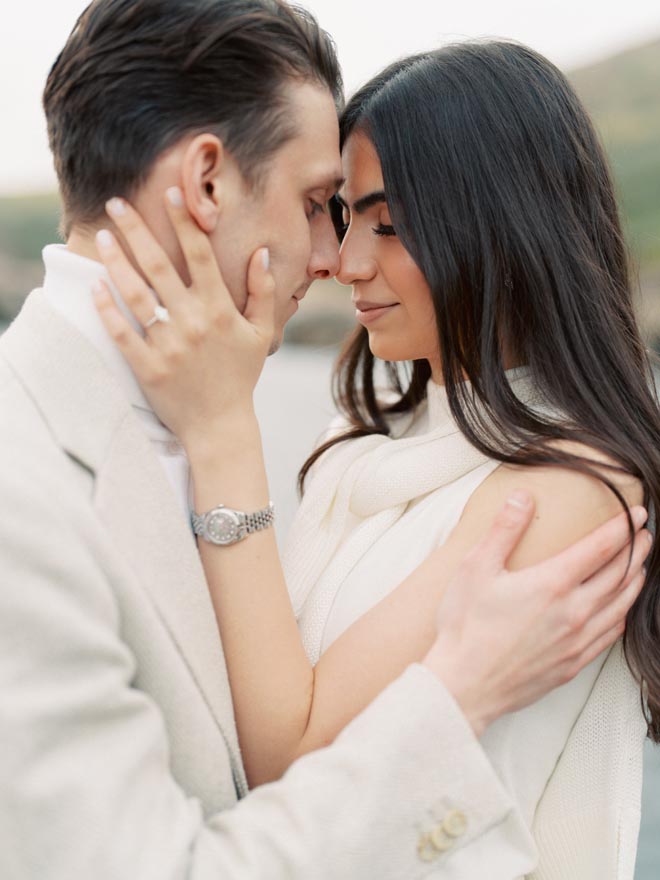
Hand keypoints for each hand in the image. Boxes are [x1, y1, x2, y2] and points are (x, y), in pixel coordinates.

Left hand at [92, 189, 274, 444]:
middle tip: (116, 203)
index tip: (172, 192)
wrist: (220, 425)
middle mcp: (193, 322)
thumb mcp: (260, 333)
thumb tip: (261, 252)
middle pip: (158, 266)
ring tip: (101, 237)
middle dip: (136, 230)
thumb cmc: (240, 377)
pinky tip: (95, 287)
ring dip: (115, 262)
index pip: (200, 255)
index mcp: (219, 310)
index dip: (185, 222)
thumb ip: (263, 291)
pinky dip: (106, 309)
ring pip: (135, 295)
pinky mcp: (148, 367)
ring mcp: (168, 345)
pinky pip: (122, 333)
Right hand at [423, 492, 649, 734]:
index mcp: (553, 584)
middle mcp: (574, 612)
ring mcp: (577, 641)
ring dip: (635, 581)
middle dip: (636, 550)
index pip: (602, 548)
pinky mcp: (572, 664)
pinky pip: (610, 635)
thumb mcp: (476, 568)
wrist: (465, 685)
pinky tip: (620, 609)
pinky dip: (622, 615)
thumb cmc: (466, 626)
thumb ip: (503, 529)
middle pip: (620, 575)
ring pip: (621, 606)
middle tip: (644, 533)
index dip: (623, 527)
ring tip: (641, 565)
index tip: (636, 513)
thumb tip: (523, 496)